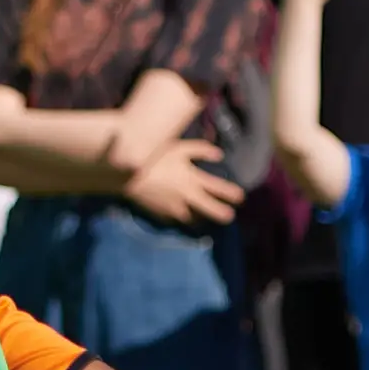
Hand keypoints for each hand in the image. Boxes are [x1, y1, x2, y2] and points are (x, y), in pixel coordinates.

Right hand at [121, 136, 243, 226]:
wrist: (128, 176)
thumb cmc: (155, 157)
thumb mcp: (180, 148)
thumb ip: (202, 150)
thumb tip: (220, 156)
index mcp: (194, 180)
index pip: (222, 191)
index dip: (235, 195)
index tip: (240, 197)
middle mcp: (189, 198)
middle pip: (216, 213)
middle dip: (226, 215)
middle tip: (229, 215)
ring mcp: (176, 210)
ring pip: (198, 221)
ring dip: (204, 218)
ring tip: (205, 215)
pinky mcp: (164, 217)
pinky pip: (180, 222)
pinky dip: (185, 219)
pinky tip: (184, 214)